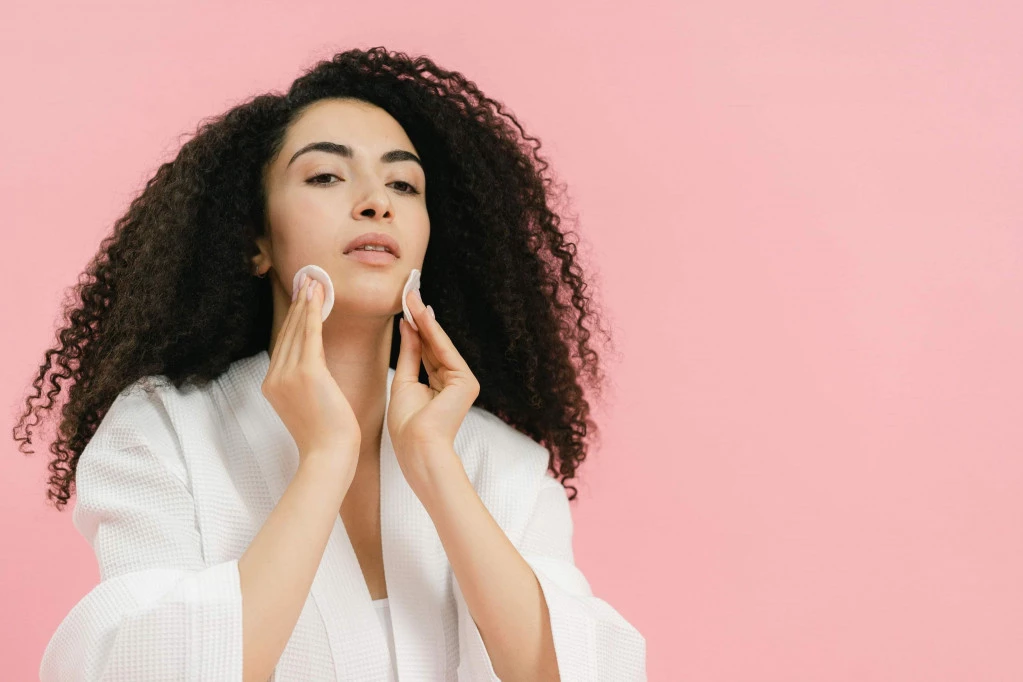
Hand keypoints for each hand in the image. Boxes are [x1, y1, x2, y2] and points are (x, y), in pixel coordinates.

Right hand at [262, 276, 359, 484]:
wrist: (328, 455)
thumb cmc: (327, 436)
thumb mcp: (308, 405)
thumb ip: (305, 383)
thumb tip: (315, 366)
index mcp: (273, 385)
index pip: (284, 344)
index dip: (293, 319)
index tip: (301, 299)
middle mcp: (274, 377)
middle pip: (288, 333)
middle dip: (298, 305)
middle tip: (307, 281)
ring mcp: (287, 375)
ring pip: (297, 330)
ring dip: (306, 303)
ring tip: (314, 282)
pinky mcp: (306, 373)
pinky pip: (309, 335)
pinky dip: (312, 313)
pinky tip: (317, 296)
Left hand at [388, 288, 478, 481]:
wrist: (417, 447)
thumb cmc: (407, 425)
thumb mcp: (403, 381)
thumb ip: (409, 353)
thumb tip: (408, 325)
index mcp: (439, 387)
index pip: (425, 352)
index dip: (414, 329)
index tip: (405, 307)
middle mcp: (453, 382)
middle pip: (433, 345)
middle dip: (420, 319)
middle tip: (409, 292)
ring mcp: (462, 382)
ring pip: (439, 345)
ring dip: (424, 319)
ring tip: (411, 295)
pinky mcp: (466, 382)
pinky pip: (445, 351)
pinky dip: (432, 332)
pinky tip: (420, 313)